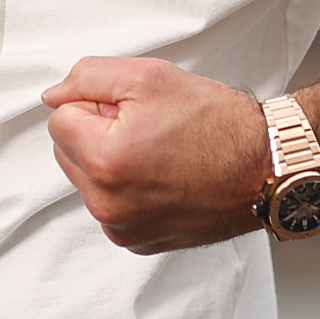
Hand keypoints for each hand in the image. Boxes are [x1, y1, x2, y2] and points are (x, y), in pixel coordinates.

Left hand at [42, 57, 271, 253]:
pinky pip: (111, 205)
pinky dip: (127, 188)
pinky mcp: (139, 242)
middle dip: (98, 134)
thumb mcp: (147, 76)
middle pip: (68, 152)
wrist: (265, 165)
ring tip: (159, 152)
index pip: (60, 119)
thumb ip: (87, 78)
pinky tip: (164, 176)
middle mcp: (108, 205)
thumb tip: (54, 96)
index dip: (96, 104)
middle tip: (148, 128)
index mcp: (104, 162)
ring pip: (88, 179)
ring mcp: (123, 229)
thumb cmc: (217, 123)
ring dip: (111, 161)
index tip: (131, 110)